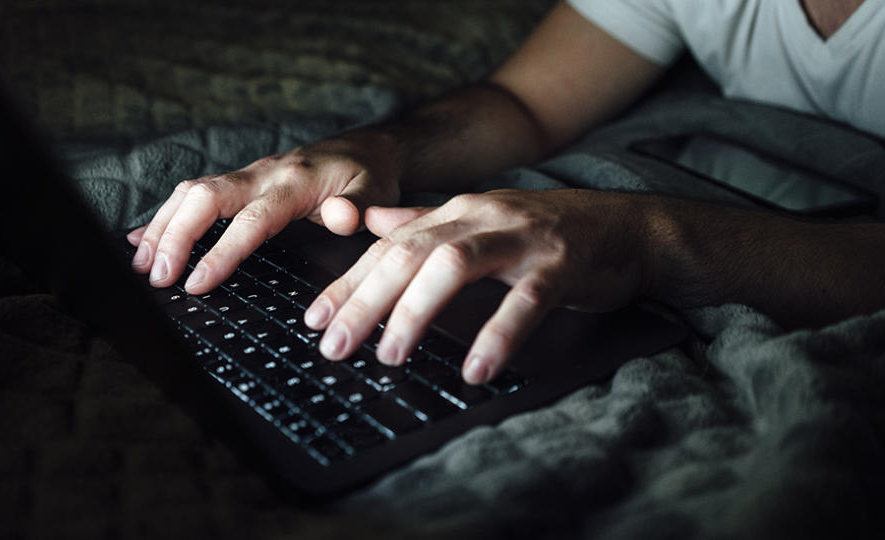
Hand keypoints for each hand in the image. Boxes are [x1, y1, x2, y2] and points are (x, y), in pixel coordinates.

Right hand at [127, 133, 401, 292]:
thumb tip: (340, 217)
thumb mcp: (377, 193)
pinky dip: (166, 217)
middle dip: (175, 236)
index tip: (197, 282)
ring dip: (163, 227)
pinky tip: (142, 241)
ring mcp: (247, 176)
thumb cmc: (371, 176)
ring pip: (191, 194)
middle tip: (157, 278)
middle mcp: (262, 175)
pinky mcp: (240, 182)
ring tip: (143, 266)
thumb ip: (359, 209)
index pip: (250, 220)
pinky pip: (194, 195)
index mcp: (294, 183)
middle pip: (204, 198)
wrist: (368, 149)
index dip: (221, 252)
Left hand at [303, 189, 650, 383]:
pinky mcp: (561, 265)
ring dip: (415, 311)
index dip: (348, 282)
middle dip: (365, 299)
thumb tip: (371, 224)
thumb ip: (426, 224)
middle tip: (335, 345)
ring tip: (390, 356)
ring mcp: (521, 238)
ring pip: (454, 265)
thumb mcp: (481, 223)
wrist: (628, 227)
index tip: (314, 319)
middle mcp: (482, 217)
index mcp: (457, 211)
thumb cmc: (548, 234)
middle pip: (409, 253)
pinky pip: (524, 300)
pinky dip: (498, 334)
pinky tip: (476, 369)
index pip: (388, 245)